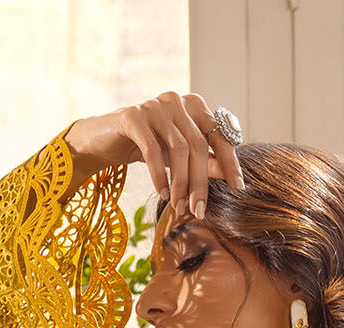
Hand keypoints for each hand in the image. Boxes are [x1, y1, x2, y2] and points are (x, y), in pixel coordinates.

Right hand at [65, 94, 245, 216]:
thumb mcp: (179, 157)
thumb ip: (204, 160)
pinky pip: (152, 150)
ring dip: (181, 182)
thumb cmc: (147, 147)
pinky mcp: (132, 116)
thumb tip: (228, 174)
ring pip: (178, 148)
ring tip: (179, 206)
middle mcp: (176, 100)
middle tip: (199, 210)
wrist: (105, 139)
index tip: (238, 188)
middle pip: (199, 144)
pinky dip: (159, 175)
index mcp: (193, 105)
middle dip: (201, 181)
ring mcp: (155, 105)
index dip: (231, 161)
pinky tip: (163, 193)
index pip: (220, 133)